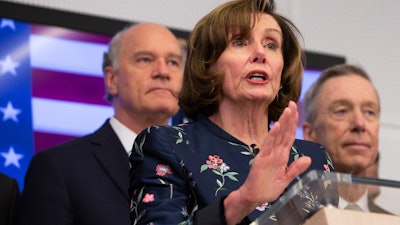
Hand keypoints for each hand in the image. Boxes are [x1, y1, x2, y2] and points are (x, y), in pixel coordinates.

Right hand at [224, 101, 310, 223]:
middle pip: (285, 132)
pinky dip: (273, 135)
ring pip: (278, 136)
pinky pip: (268, 145)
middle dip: (289, 118)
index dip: (293, 124)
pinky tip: (277, 126)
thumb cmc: (267, 189)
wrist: (253, 197)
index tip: (296, 111)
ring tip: (288, 110)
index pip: (289, 136)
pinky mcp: (262, 159)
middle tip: (292, 102)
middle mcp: (275, 152)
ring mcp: (268, 155)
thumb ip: (296, 168)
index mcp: (282, 156)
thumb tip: (308, 158)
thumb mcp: (286, 179)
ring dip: (283, 122)